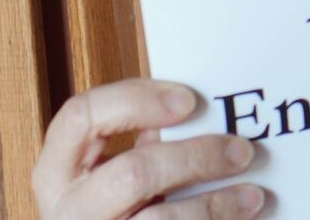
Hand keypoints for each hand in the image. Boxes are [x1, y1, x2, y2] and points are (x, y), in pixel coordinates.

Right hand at [32, 79, 263, 219]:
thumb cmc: (113, 206)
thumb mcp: (112, 172)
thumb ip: (142, 143)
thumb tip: (204, 115)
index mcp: (57, 170)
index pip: (82, 116)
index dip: (137, 101)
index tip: (189, 101)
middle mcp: (66, 209)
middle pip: (133, 174)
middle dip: (197, 159)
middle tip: (242, 152)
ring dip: (214, 206)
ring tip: (251, 196)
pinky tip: (239, 218)